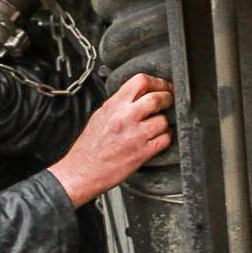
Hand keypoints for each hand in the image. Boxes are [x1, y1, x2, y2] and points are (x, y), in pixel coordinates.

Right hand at [50, 74, 173, 206]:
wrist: (83, 171)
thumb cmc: (89, 147)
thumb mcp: (100, 116)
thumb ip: (119, 104)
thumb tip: (137, 96)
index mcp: (114, 106)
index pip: (141, 81)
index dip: (157, 82)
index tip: (162, 87)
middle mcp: (125, 118)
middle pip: (157, 98)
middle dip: (167, 98)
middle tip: (168, 102)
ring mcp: (135, 135)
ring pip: (163, 120)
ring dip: (165, 122)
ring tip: (158, 126)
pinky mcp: (142, 152)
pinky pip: (165, 139)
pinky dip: (165, 138)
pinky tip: (158, 139)